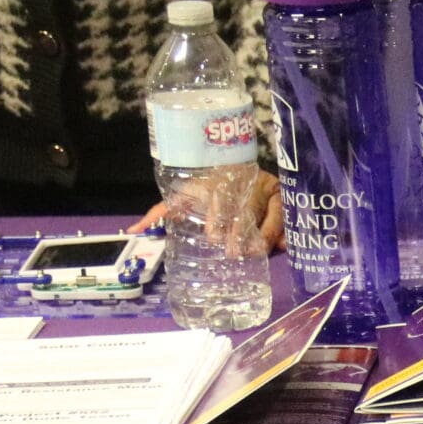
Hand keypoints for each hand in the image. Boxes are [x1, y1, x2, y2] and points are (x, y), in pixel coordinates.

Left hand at [133, 170, 282, 254]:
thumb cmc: (207, 191)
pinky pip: (289, 217)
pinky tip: (285, 247)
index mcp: (217, 180)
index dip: (217, 215)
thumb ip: (160, 213)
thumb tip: (133, 231)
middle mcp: (244, 180)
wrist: (240, 170)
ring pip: (271, 212)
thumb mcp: (185, 197)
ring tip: (257, 253)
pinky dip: (287, 233)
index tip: (213, 238)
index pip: (218, 194)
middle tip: (235, 253)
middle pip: (245, 205)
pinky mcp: (286, 198)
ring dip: (265, 234)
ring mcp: (268, 188)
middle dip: (241, 230)